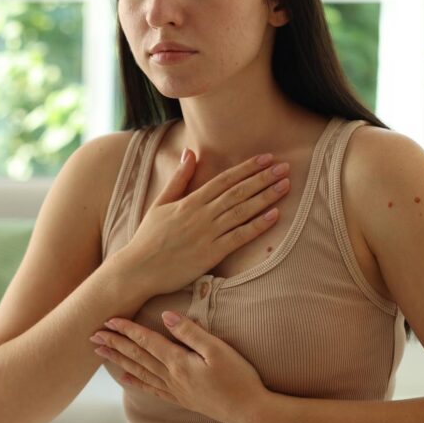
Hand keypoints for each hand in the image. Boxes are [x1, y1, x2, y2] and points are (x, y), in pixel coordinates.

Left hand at [90, 311, 269, 422]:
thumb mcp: (218, 349)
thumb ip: (190, 332)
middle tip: (93, 335)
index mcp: (179, 361)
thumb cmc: (238, 377)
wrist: (249, 411)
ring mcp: (175, 389)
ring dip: (119, 360)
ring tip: (101, 352)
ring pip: (139, 371)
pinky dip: (135, 381)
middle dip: (114, 344)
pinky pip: (151, 388)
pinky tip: (125, 377)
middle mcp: (172, 376)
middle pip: (137, 356)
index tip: (108, 319)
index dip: (127, 329)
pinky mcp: (181, 398)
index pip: (147, 341)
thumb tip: (166, 315)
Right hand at [122, 149, 291, 295]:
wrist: (138, 269)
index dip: (247, 168)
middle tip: (285, 167)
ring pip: (242, 211)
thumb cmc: (148, 238)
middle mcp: (201, 214)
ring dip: (266, 197)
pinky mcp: (211, 254)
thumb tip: (189, 153)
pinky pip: (239, 237)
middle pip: (238, 192)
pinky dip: (258, 225)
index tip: (266, 158)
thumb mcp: (160, 203)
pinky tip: (274, 215)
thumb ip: (178, 179)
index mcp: (190, 201)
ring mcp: (207, 234)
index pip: (224, 179)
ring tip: (285, 186)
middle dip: (263, 178)